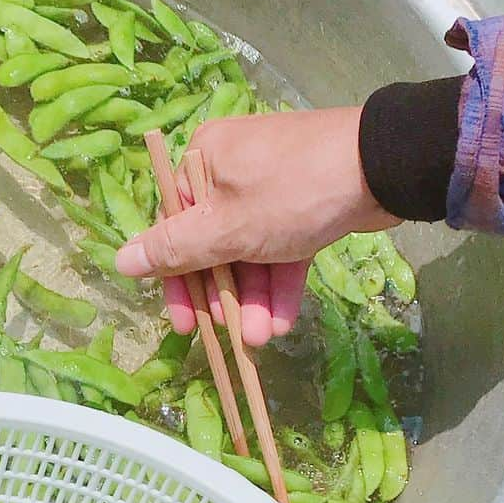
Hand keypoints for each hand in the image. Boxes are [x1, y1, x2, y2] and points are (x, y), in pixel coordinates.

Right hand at [114, 107, 399, 345]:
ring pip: (250, 253)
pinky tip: (284, 322)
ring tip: (263, 339)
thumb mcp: (225, 228)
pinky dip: (280, 284)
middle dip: (224, 296)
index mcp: (202, 163)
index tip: (185, 323)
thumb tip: (120, 260)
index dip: (176, 279)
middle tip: (230, 335)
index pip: (174, 228)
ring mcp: (271, 188)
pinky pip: (281, 249)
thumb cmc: (290, 192)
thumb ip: (173, 249)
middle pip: (212, 244)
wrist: (384, 168)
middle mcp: (231, 171)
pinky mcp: (304, 204)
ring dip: (254, 299)